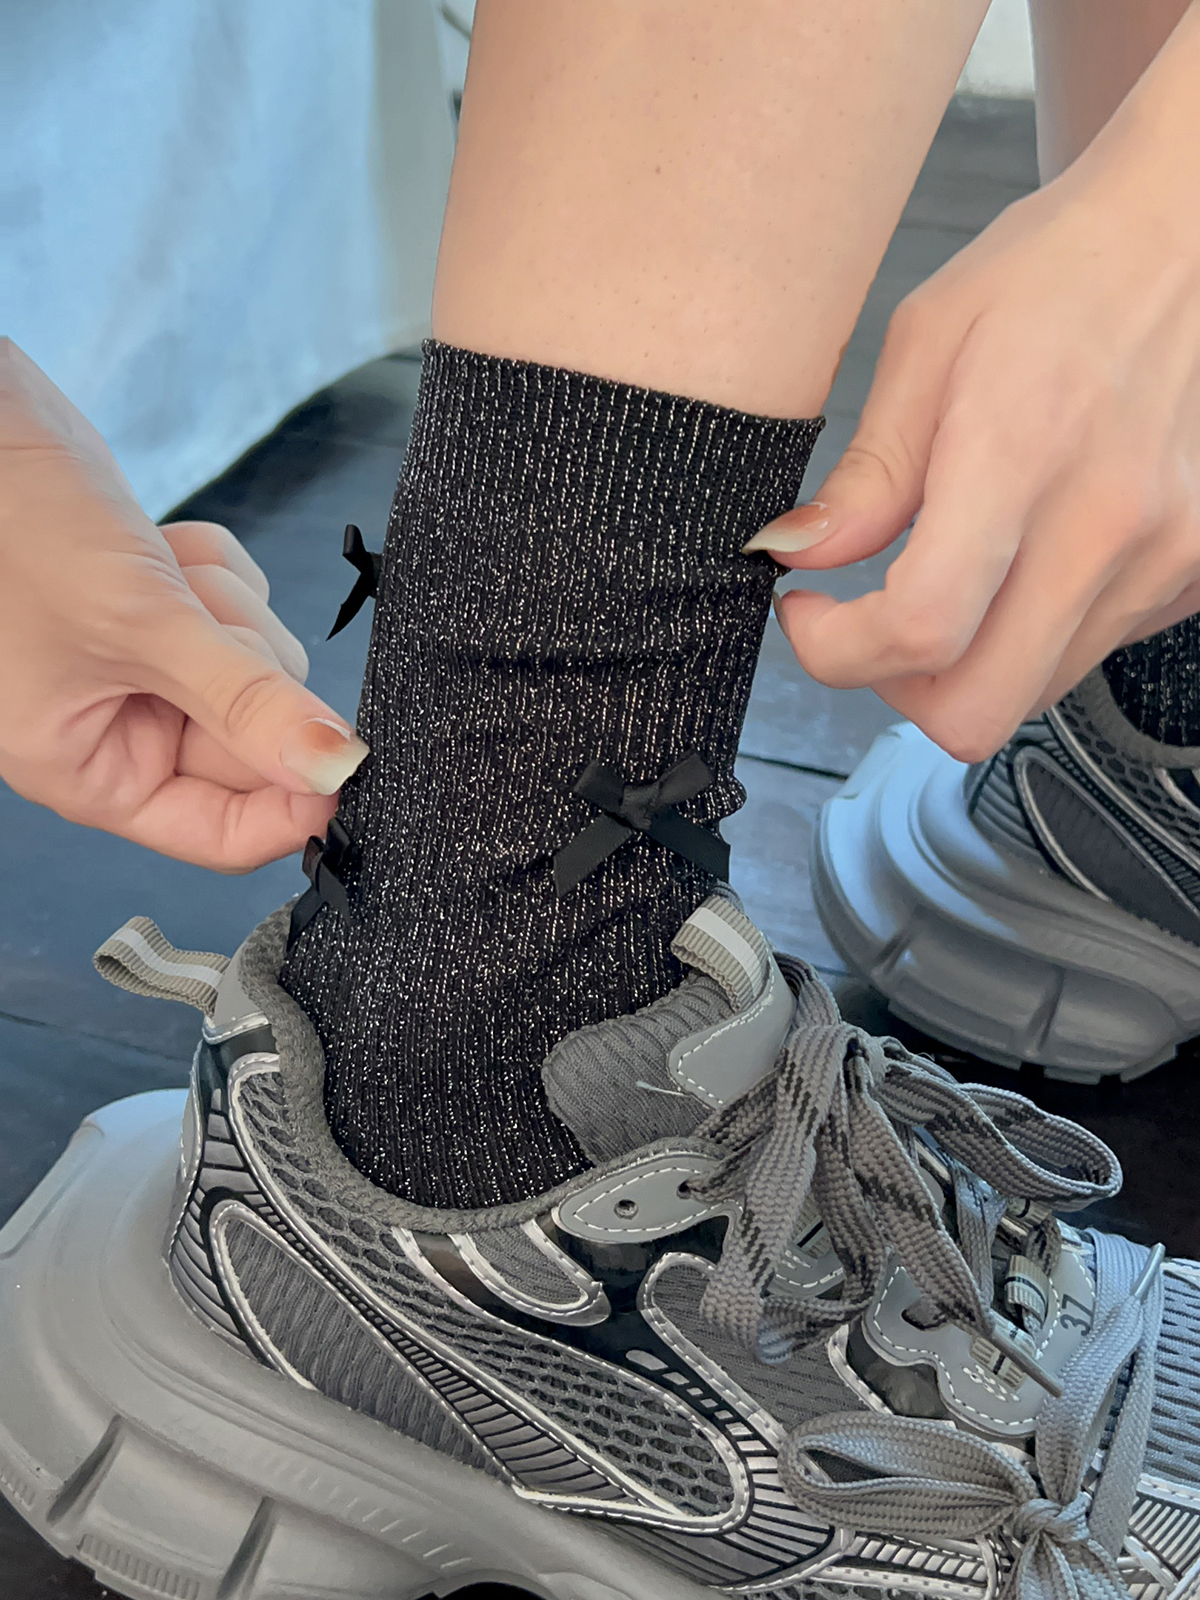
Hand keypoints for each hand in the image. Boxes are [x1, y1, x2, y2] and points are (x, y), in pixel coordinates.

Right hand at [0, 340, 366, 869]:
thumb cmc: (13, 534)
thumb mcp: (141, 628)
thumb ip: (246, 703)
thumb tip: (331, 769)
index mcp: (93, 771)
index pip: (222, 834)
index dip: (292, 805)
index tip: (344, 762)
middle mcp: (121, 729)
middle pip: (255, 741)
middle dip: (243, 667)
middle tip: (199, 617)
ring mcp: (147, 668)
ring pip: (257, 663)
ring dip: (226, 608)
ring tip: (159, 571)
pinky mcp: (166, 609)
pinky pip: (240, 606)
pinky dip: (214, 568)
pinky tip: (162, 547)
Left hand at [749, 104, 1199, 761]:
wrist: (1186, 236)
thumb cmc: (1056, 274)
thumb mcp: (928, 345)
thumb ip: (865, 474)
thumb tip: (799, 556)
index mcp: (1022, 454)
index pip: (920, 629)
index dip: (836, 650)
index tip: (808, 612)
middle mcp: (1107, 523)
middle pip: (976, 710)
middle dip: (897, 688)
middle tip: (870, 626)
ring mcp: (1164, 556)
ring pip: (1029, 694)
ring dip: (964, 665)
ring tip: (945, 580)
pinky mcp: (1194, 570)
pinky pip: (1086, 652)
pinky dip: (1031, 636)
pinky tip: (1019, 565)